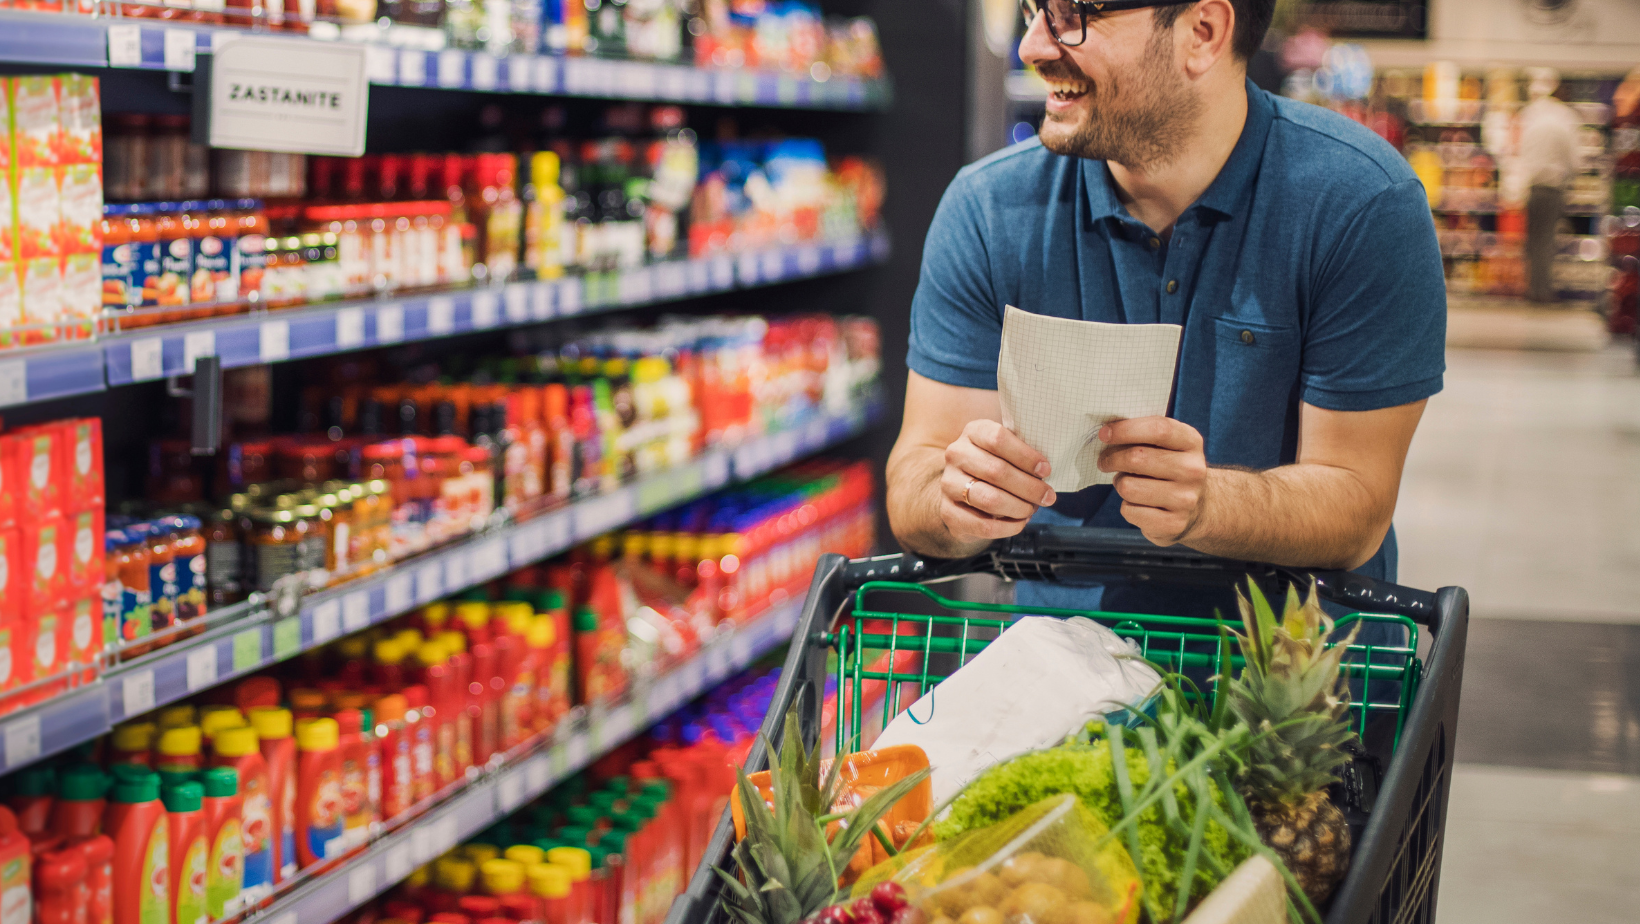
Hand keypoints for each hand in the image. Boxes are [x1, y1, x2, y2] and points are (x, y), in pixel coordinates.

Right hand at [939, 420, 1057, 543]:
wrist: (963, 490)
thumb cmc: (995, 466)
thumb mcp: (1007, 450)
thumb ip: (1022, 454)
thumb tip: (1045, 472)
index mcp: (973, 432)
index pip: (998, 439)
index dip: (1025, 456)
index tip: (1045, 470)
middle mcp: (956, 454)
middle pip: (996, 471)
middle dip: (1029, 487)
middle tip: (1048, 497)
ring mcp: (948, 483)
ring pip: (989, 499)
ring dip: (1019, 507)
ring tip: (1032, 509)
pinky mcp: (948, 511)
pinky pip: (982, 525)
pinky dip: (1007, 527)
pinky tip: (1019, 523)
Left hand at [1098, 417, 1208, 545]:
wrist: (1199, 507)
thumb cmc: (1170, 468)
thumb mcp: (1167, 445)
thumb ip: (1143, 435)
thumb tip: (1106, 433)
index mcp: (1191, 442)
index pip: (1158, 429)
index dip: (1126, 429)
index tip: (1104, 434)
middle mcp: (1193, 470)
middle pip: (1137, 458)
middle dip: (1111, 459)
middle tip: (1104, 461)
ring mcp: (1185, 499)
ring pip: (1128, 487)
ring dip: (1120, 484)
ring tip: (1127, 483)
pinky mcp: (1174, 524)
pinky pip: (1130, 511)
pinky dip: (1127, 507)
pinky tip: (1139, 504)